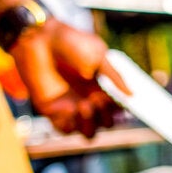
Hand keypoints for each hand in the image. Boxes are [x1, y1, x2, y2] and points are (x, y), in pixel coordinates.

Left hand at [9, 19, 128, 137]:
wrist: (39, 39)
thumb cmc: (70, 43)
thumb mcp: (99, 55)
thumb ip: (115, 77)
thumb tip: (132, 95)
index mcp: (103, 90)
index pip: (118, 111)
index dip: (121, 111)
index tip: (118, 102)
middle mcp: (90, 101)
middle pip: (106, 124)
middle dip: (105, 115)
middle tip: (96, 98)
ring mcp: (72, 108)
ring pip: (89, 133)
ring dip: (90, 124)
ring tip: (84, 105)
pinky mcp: (54, 112)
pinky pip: (67, 130)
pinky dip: (71, 124)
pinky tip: (68, 107)